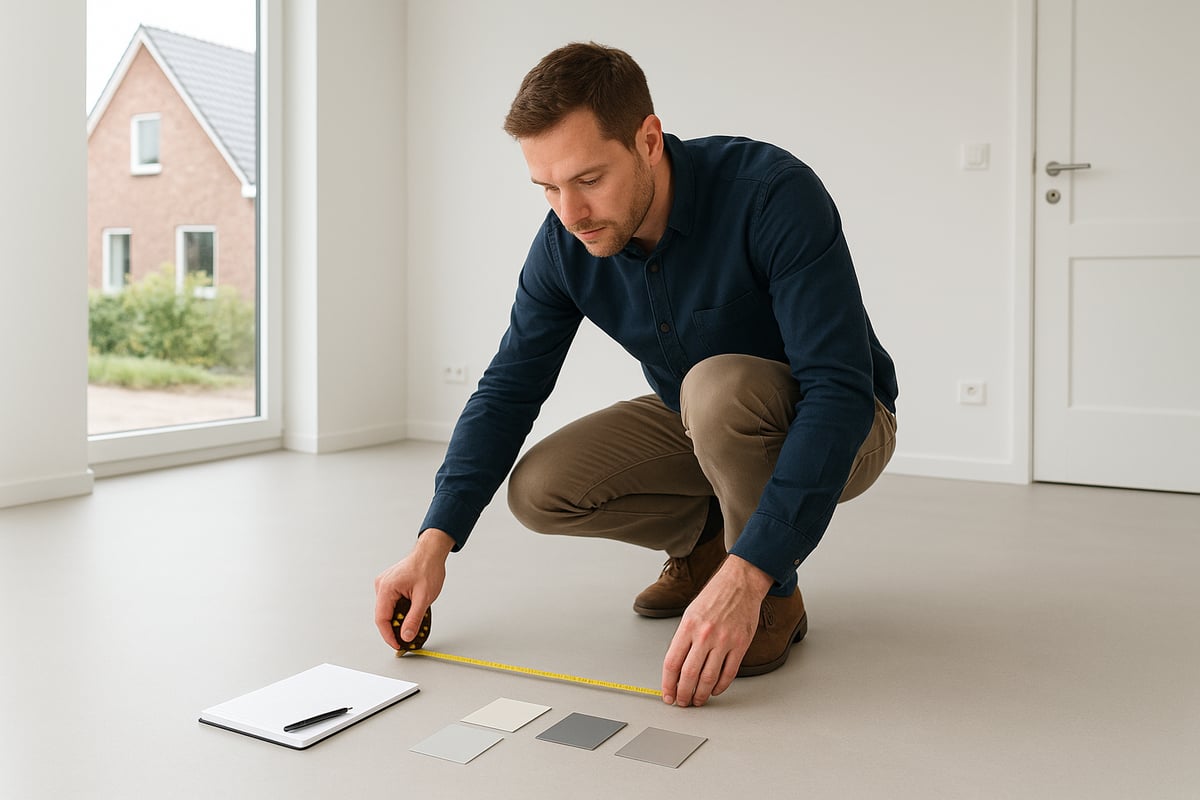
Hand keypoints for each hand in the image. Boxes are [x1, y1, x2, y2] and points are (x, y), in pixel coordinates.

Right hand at [373, 528, 453, 648]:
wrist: (431, 553)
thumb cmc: (428, 568)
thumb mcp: (424, 597)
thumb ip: (414, 618)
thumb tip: (406, 635)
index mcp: (386, 588)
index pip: (382, 619)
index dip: (389, 636)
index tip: (397, 645)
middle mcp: (382, 585)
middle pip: (384, 615)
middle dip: (395, 628)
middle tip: (408, 638)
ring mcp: (385, 584)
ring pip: (388, 610)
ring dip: (399, 619)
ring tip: (412, 625)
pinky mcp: (390, 584)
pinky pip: (391, 603)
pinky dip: (400, 611)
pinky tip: (410, 613)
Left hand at [661, 555, 771, 706]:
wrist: (740, 583)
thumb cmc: (714, 597)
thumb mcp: (690, 614)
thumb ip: (684, 639)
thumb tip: (676, 667)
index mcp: (688, 626)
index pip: (672, 663)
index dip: (668, 684)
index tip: (667, 694)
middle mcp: (705, 635)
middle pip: (689, 674)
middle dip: (683, 694)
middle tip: (682, 702)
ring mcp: (724, 641)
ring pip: (709, 678)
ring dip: (701, 694)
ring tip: (697, 700)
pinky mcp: (740, 645)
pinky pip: (729, 673)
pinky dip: (720, 686)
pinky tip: (715, 690)